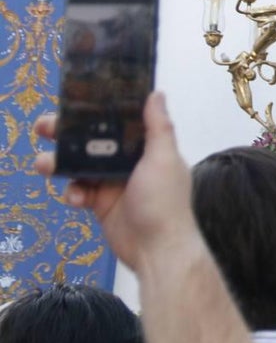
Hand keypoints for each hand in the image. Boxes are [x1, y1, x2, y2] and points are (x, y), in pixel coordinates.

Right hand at [33, 91, 196, 272]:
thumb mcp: (164, 158)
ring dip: (61, 163)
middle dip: (68, 134)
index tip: (74, 100)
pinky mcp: (100, 202)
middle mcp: (129, 161)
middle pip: (94, 141)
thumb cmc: (164, 201)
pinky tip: (77, 199)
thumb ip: (158, 127)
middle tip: (43, 127)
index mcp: (147, 146)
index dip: (97, 111)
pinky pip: (79, 190)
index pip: (119, 122)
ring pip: (81, 165)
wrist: (156, 249)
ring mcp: (113, 182)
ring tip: (44, 164)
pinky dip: (73, 192)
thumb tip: (156, 93)